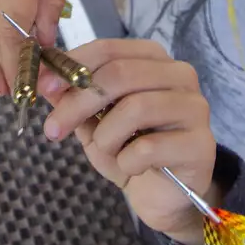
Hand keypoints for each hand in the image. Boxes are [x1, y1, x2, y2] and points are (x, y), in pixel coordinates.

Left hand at [40, 39, 220, 244]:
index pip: (109, 49)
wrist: (162, 195)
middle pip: (120, 74)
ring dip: (106, 136)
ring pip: (136, 108)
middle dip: (78, 103)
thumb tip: (44, 78)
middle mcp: (180, 75)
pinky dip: (127, 162)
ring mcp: (195, 108)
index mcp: (153, 60)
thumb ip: (71, 97)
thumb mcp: (92, 121)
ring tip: (106, 151)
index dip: (73, 66)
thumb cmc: (129, 150)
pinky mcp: (201, 144)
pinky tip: (131, 168)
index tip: (45, 88)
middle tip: (53, 129)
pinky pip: (149, 148)